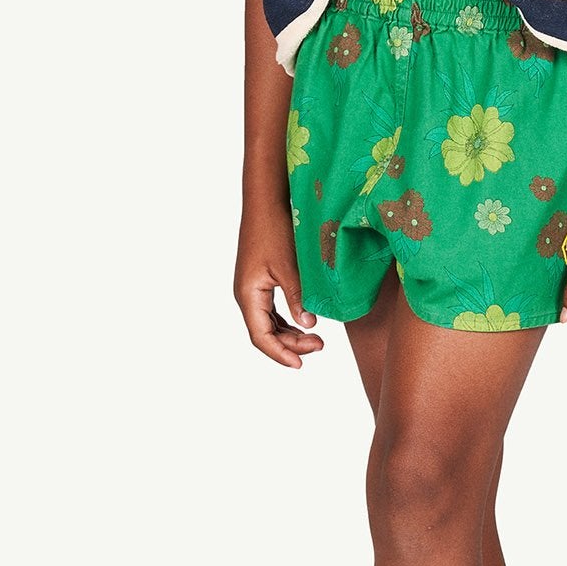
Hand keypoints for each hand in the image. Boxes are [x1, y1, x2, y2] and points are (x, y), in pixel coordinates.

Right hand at [234, 202, 324, 368]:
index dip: (280, 354)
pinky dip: (287, 320)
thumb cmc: (275, 229)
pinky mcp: (260, 280)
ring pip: (269, 323)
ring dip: (290, 333)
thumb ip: (298, 297)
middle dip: (291, 344)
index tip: (301, 364)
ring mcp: (252, 287)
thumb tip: (309, 326)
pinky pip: (271, 310)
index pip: (261, 337)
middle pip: (265, 333)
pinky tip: (305, 321)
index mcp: (248, 294)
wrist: (266, 200)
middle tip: (320, 346)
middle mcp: (246, 294)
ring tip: (318, 338)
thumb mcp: (290, 267)